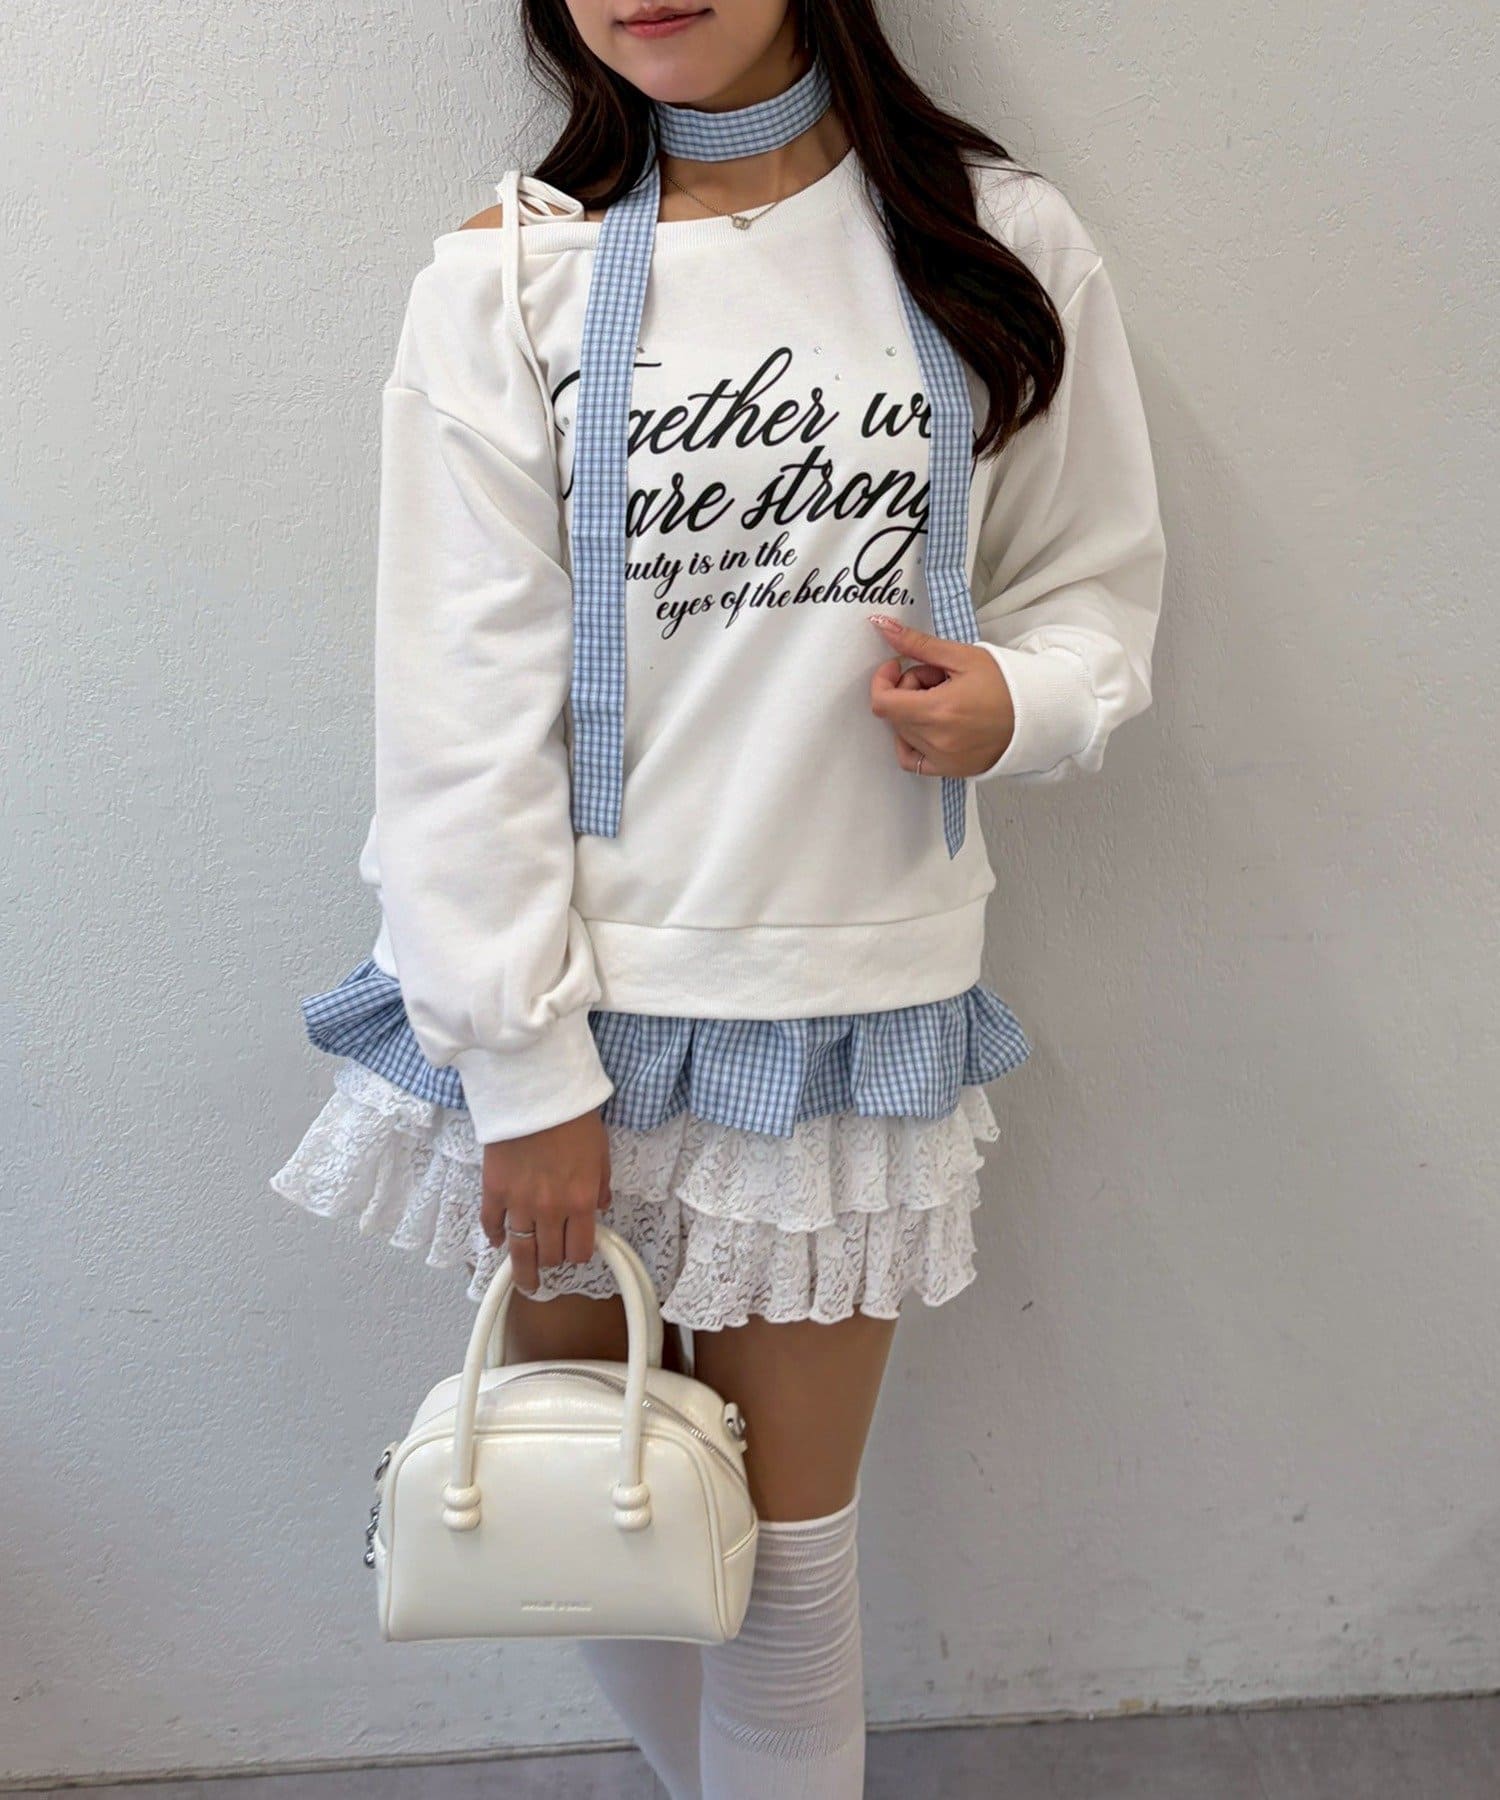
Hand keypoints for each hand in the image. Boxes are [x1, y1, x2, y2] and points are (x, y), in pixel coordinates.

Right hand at [481, 1109, 611, 1295]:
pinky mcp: (494, 1190)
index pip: (579, 1249)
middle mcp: (550, 1210)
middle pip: (550, 1254)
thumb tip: (600, 1207)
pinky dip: (495, 1236)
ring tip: (525, 1282)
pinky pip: (492, 1225)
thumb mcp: (601, 1152)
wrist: (537, 1091)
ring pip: (520, 1250)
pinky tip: (499, 1241)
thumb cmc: (573, 1117)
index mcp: (581, 1201)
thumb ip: (601, 1185)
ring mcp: (519, 1202)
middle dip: (553, 1261)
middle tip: (551, 1260)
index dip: (578, 1256)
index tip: (576, 1253)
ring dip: (523, 1270)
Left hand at [867, 615, 1015, 776]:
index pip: (882, 702)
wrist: (1038, 713)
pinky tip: (932, 726)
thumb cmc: (1006, 684)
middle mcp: (937, 740)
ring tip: (945, 699)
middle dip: (907, 691)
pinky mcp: (949, 770)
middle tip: (938, 679)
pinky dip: (912, 742)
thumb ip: (917, 643)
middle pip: (894, 714)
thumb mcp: (962, 656)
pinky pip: (912, 760)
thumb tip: (882, 626)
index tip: (897, 667)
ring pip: (903, 733)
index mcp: (939, 711)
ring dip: (914, 713)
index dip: (882, 680)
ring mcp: (943, 759)